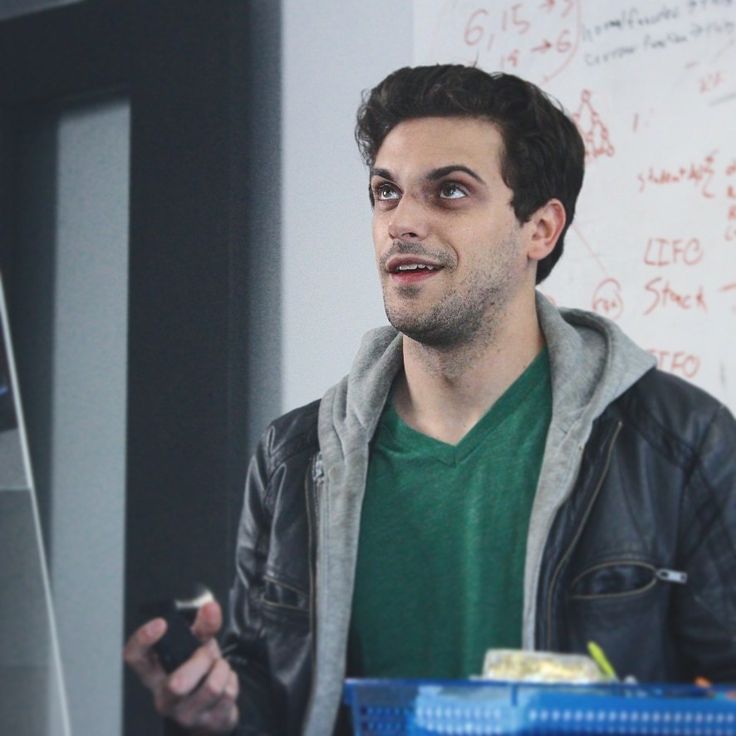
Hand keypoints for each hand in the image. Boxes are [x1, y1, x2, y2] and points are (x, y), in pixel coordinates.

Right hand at [124, 600, 238, 732]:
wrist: (213, 708)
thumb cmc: (198, 673)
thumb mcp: (198, 645)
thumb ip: (204, 625)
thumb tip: (210, 609)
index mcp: (155, 674)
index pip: (135, 658)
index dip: (143, 640)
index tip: (161, 623)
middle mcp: (164, 698)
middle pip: (177, 684)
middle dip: (201, 660)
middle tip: (206, 654)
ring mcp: (186, 715)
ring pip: (211, 687)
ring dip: (222, 668)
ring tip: (218, 667)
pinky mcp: (209, 724)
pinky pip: (228, 693)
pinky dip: (232, 680)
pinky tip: (225, 682)